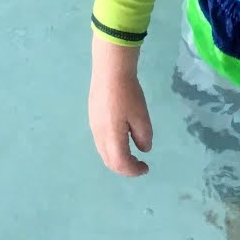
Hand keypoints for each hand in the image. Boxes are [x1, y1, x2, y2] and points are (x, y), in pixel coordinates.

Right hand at [89, 38, 152, 176]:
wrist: (110, 69)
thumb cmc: (128, 93)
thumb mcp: (142, 116)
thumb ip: (143, 137)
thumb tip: (142, 148)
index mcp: (111, 137)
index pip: (120, 163)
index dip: (133, 170)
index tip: (146, 167)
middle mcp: (99, 135)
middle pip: (109, 161)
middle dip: (125, 168)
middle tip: (139, 164)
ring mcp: (93, 126)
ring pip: (103, 152)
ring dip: (117, 158)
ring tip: (131, 153)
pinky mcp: (92, 117)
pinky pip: (100, 142)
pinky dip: (112, 148)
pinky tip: (122, 138)